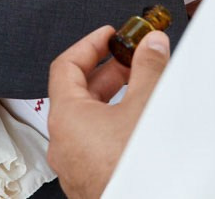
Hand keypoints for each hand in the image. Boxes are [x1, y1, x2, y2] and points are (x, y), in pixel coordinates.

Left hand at [48, 25, 170, 198]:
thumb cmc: (135, 168)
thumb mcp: (145, 105)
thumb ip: (148, 67)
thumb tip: (151, 45)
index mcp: (66, 117)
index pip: (66, 65)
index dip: (90, 44)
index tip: (109, 35)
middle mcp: (63, 142)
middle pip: (78, 92)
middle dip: (109, 71)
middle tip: (132, 59)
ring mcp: (74, 164)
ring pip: (88, 120)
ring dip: (112, 99)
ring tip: (140, 89)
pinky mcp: (89, 178)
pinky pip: (95, 142)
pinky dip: (113, 124)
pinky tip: (137, 123)